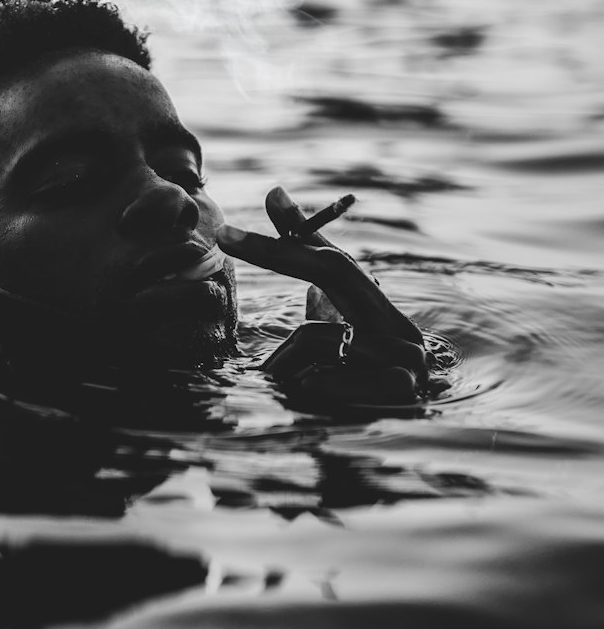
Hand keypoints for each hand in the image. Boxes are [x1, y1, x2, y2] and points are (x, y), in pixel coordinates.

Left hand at [217, 186, 425, 405]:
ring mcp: (406, 353)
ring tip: (296, 385)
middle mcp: (397, 323)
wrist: (397, 438)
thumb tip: (274, 190)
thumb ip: (303, 257)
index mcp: (377, 306)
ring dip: (288, 363)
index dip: (278, 242)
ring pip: (316, 334)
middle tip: (223, 234)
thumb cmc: (352, 375)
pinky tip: (311, 392)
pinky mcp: (403, 386)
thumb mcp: (326, 318)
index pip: (326, 259)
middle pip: (329, 270)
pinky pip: (335, 373)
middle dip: (274, 251)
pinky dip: (314, 383)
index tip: (228, 228)